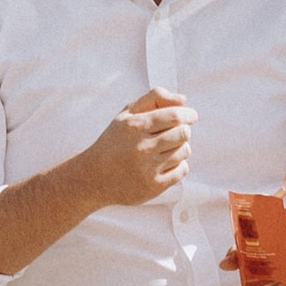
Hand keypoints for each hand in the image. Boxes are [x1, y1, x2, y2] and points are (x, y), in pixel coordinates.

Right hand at [83, 88, 193, 208]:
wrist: (94, 177)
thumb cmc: (115, 141)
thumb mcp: (127, 114)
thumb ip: (154, 99)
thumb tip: (183, 100)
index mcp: (135, 126)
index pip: (174, 116)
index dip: (188, 114)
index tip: (191, 116)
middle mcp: (141, 147)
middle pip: (183, 133)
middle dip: (184, 130)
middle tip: (176, 132)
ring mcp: (147, 169)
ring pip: (184, 151)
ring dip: (181, 147)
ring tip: (167, 148)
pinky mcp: (153, 187)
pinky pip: (182, 171)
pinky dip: (179, 165)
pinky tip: (166, 163)